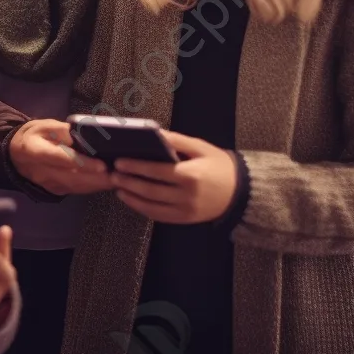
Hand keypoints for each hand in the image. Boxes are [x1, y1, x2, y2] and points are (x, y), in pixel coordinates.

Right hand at [8, 119, 113, 195]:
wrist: (15, 154)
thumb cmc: (34, 136)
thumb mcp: (46, 126)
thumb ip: (65, 131)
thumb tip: (87, 135)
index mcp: (34, 151)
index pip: (61, 158)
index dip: (83, 163)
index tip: (102, 165)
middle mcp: (40, 171)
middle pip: (73, 178)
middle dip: (98, 178)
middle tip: (120, 176)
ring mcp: (47, 184)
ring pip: (76, 187)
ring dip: (98, 185)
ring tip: (119, 179)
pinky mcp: (54, 190)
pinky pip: (75, 190)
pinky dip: (92, 187)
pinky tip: (106, 183)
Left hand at [111, 131, 237, 223]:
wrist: (241, 192)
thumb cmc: (219, 165)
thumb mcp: (201, 148)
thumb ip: (177, 140)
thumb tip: (155, 133)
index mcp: (190, 175)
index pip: (156, 171)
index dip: (136, 167)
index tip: (120, 162)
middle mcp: (187, 195)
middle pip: (150, 190)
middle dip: (128, 181)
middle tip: (112, 174)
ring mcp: (186, 210)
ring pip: (151, 205)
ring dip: (132, 196)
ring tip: (118, 186)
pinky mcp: (185, 219)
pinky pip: (159, 216)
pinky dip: (142, 208)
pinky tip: (132, 199)